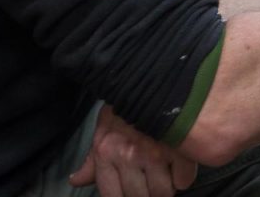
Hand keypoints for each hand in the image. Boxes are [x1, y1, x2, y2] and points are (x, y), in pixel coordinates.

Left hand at [69, 104, 197, 196]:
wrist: (153, 75)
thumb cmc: (126, 105)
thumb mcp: (104, 129)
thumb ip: (92, 160)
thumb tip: (75, 180)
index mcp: (107, 154)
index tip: (135, 191)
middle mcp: (129, 156)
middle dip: (148, 193)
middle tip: (152, 181)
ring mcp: (156, 153)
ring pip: (164, 192)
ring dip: (167, 187)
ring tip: (167, 174)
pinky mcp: (181, 149)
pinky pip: (184, 179)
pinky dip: (184, 176)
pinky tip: (180, 164)